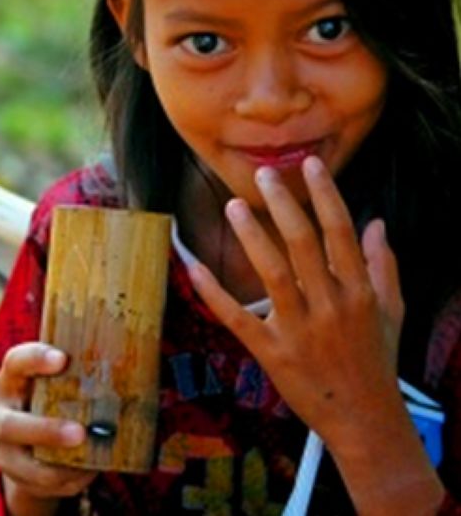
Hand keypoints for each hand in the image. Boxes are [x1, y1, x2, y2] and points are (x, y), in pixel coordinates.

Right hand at [0, 342, 96, 515]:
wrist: (31, 436)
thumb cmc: (55, 397)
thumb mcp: (60, 382)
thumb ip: (82, 375)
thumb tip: (138, 368)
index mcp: (12, 379)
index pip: (16, 361)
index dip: (35, 359)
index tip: (63, 359)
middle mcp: (1, 412)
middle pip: (8, 424)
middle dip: (44, 431)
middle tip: (79, 433)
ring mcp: (4, 447)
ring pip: (19, 463)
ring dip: (55, 466)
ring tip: (88, 464)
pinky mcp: (14, 472)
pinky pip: (38, 483)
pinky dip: (66, 480)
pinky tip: (87, 473)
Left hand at [190, 156, 442, 514]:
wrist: (364, 420)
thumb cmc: (376, 361)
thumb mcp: (391, 313)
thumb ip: (383, 266)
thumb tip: (376, 223)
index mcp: (359, 293)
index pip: (341, 233)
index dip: (325, 195)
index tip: (310, 166)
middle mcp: (330, 306)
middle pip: (304, 245)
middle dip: (283, 205)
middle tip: (263, 175)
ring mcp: (299, 330)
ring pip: (272, 273)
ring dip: (252, 237)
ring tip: (233, 206)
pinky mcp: (271, 352)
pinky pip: (237, 316)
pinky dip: (214, 292)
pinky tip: (195, 266)